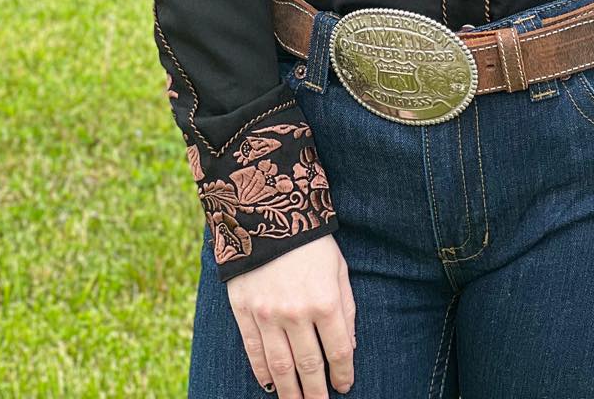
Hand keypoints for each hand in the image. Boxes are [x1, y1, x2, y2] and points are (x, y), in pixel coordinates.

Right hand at [226, 233, 355, 396]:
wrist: (265, 212)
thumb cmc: (310, 241)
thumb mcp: (338, 268)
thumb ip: (346, 307)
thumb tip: (348, 346)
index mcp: (325, 300)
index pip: (339, 350)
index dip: (344, 373)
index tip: (345, 386)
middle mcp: (297, 313)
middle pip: (309, 366)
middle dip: (317, 393)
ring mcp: (268, 314)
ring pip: (280, 367)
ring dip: (290, 392)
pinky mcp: (244, 311)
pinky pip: (254, 351)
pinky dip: (262, 372)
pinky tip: (270, 385)